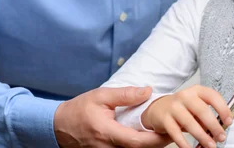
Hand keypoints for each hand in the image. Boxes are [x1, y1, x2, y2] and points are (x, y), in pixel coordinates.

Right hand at [54, 86, 171, 147]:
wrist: (58, 126)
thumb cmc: (79, 110)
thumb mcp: (101, 96)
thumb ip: (125, 94)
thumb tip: (148, 91)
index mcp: (107, 133)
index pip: (136, 142)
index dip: (156, 139)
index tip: (170, 131)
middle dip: (158, 144)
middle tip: (175, 132)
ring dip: (150, 146)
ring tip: (165, 134)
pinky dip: (140, 147)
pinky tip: (149, 139)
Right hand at [141, 85, 232, 147]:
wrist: (159, 108)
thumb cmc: (184, 108)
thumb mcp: (197, 107)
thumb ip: (207, 116)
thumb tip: (219, 129)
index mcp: (197, 90)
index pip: (213, 96)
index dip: (223, 109)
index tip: (229, 121)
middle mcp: (185, 96)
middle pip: (202, 110)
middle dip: (214, 126)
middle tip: (221, 137)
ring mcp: (174, 106)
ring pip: (189, 122)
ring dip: (202, 136)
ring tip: (210, 145)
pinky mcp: (165, 118)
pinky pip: (176, 133)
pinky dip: (184, 143)